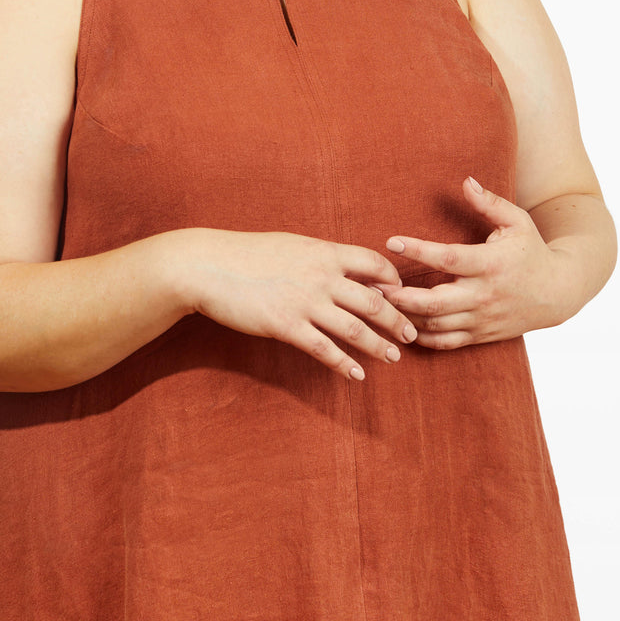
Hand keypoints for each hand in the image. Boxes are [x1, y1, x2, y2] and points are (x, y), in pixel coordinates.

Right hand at [178, 228, 418, 380]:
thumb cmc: (246, 254)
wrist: (208, 266)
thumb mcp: (291, 245)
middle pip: (374, 300)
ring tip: (393, 357)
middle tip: (411, 334)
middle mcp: (321, 276)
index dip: (393, 280)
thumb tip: (343, 265)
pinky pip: (324, 349)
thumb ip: (320, 257)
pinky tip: (356, 374)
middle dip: (397, 319)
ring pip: (355, 328)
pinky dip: (344, 363)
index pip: (374, 263)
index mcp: (324, 252)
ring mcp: (305, 302)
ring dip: (378, 345)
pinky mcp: (286, 325)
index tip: (401, 295)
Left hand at [379, 177, 569, 348]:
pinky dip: (422, 337)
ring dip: (405, 317)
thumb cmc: (532, 252)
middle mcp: (484, 295)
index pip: (448, 258)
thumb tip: (466, 181)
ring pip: (436, 325)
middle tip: (373, 286)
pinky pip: (446, 342)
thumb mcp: (517, 222)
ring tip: (379, 305)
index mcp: (490, 264)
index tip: (391, 242)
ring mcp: (481, 318)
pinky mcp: (480, 335)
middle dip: (400, 297)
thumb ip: (490, 203)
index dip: (418, 250)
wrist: (558, 293)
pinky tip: (402, 325)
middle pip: (435, 302)